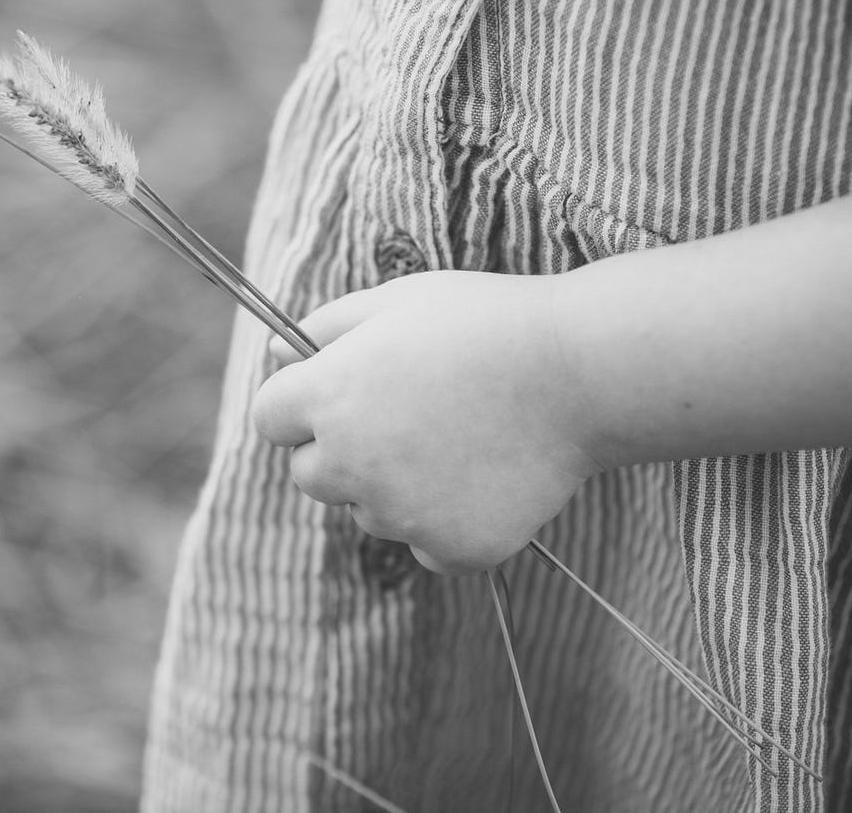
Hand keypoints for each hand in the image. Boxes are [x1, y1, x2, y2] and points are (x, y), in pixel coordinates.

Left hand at [252, 270, 604, 574]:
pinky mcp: (453, 550)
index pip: (271, 419)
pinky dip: (447, 523)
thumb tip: (276, 359)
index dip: (303, 402)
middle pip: (309, 476)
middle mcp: (352, 464)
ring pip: (370, 514)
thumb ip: (324, 329)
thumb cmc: (484, 322)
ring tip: (460, 437)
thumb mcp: (395, 301)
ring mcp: (403, 515)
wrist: (580, 369)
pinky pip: (426, 548)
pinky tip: (486, 475)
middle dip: (340, 451)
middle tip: (407, 416)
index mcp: (328, 397)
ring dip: (395, 488)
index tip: (344, 389)